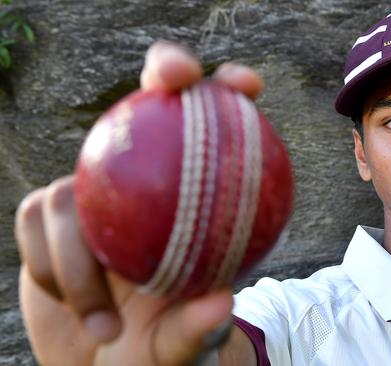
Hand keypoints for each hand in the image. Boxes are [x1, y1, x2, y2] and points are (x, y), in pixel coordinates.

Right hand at [16, 41, 262, 365]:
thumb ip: (199, 330)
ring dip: (80, 260)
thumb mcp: (186, 353)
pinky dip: (54, 269)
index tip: (248, 85)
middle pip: (149, 109)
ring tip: (108, 326)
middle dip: (164, 71)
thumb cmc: (157, 352)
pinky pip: (34, 221)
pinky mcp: (46, 220)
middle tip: (172, 75)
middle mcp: (140, 188)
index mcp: (186, 205)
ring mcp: (92, 199)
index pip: (214, 137)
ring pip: (71, 188)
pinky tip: (83, 312)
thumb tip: (220, 301)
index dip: (229, 94)